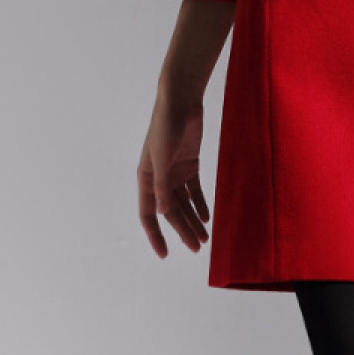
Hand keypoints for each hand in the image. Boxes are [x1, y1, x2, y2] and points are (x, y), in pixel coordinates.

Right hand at [137, 92, 210, 256]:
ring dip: (193, 220)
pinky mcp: (190, 163)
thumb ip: (163, 185)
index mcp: (146, 178)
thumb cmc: (166, 125)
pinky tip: (207, 217)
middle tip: (197, 248)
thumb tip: (163, 213)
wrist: (181, 100)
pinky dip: (200, 203)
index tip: (165, 254)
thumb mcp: (162, 157)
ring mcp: (175, 171)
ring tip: (205, 238)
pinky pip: (195, 189)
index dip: (155, 235)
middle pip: (171, 211)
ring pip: (184, 203)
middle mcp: (159, 178)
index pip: (148, 214)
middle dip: (182, 231)